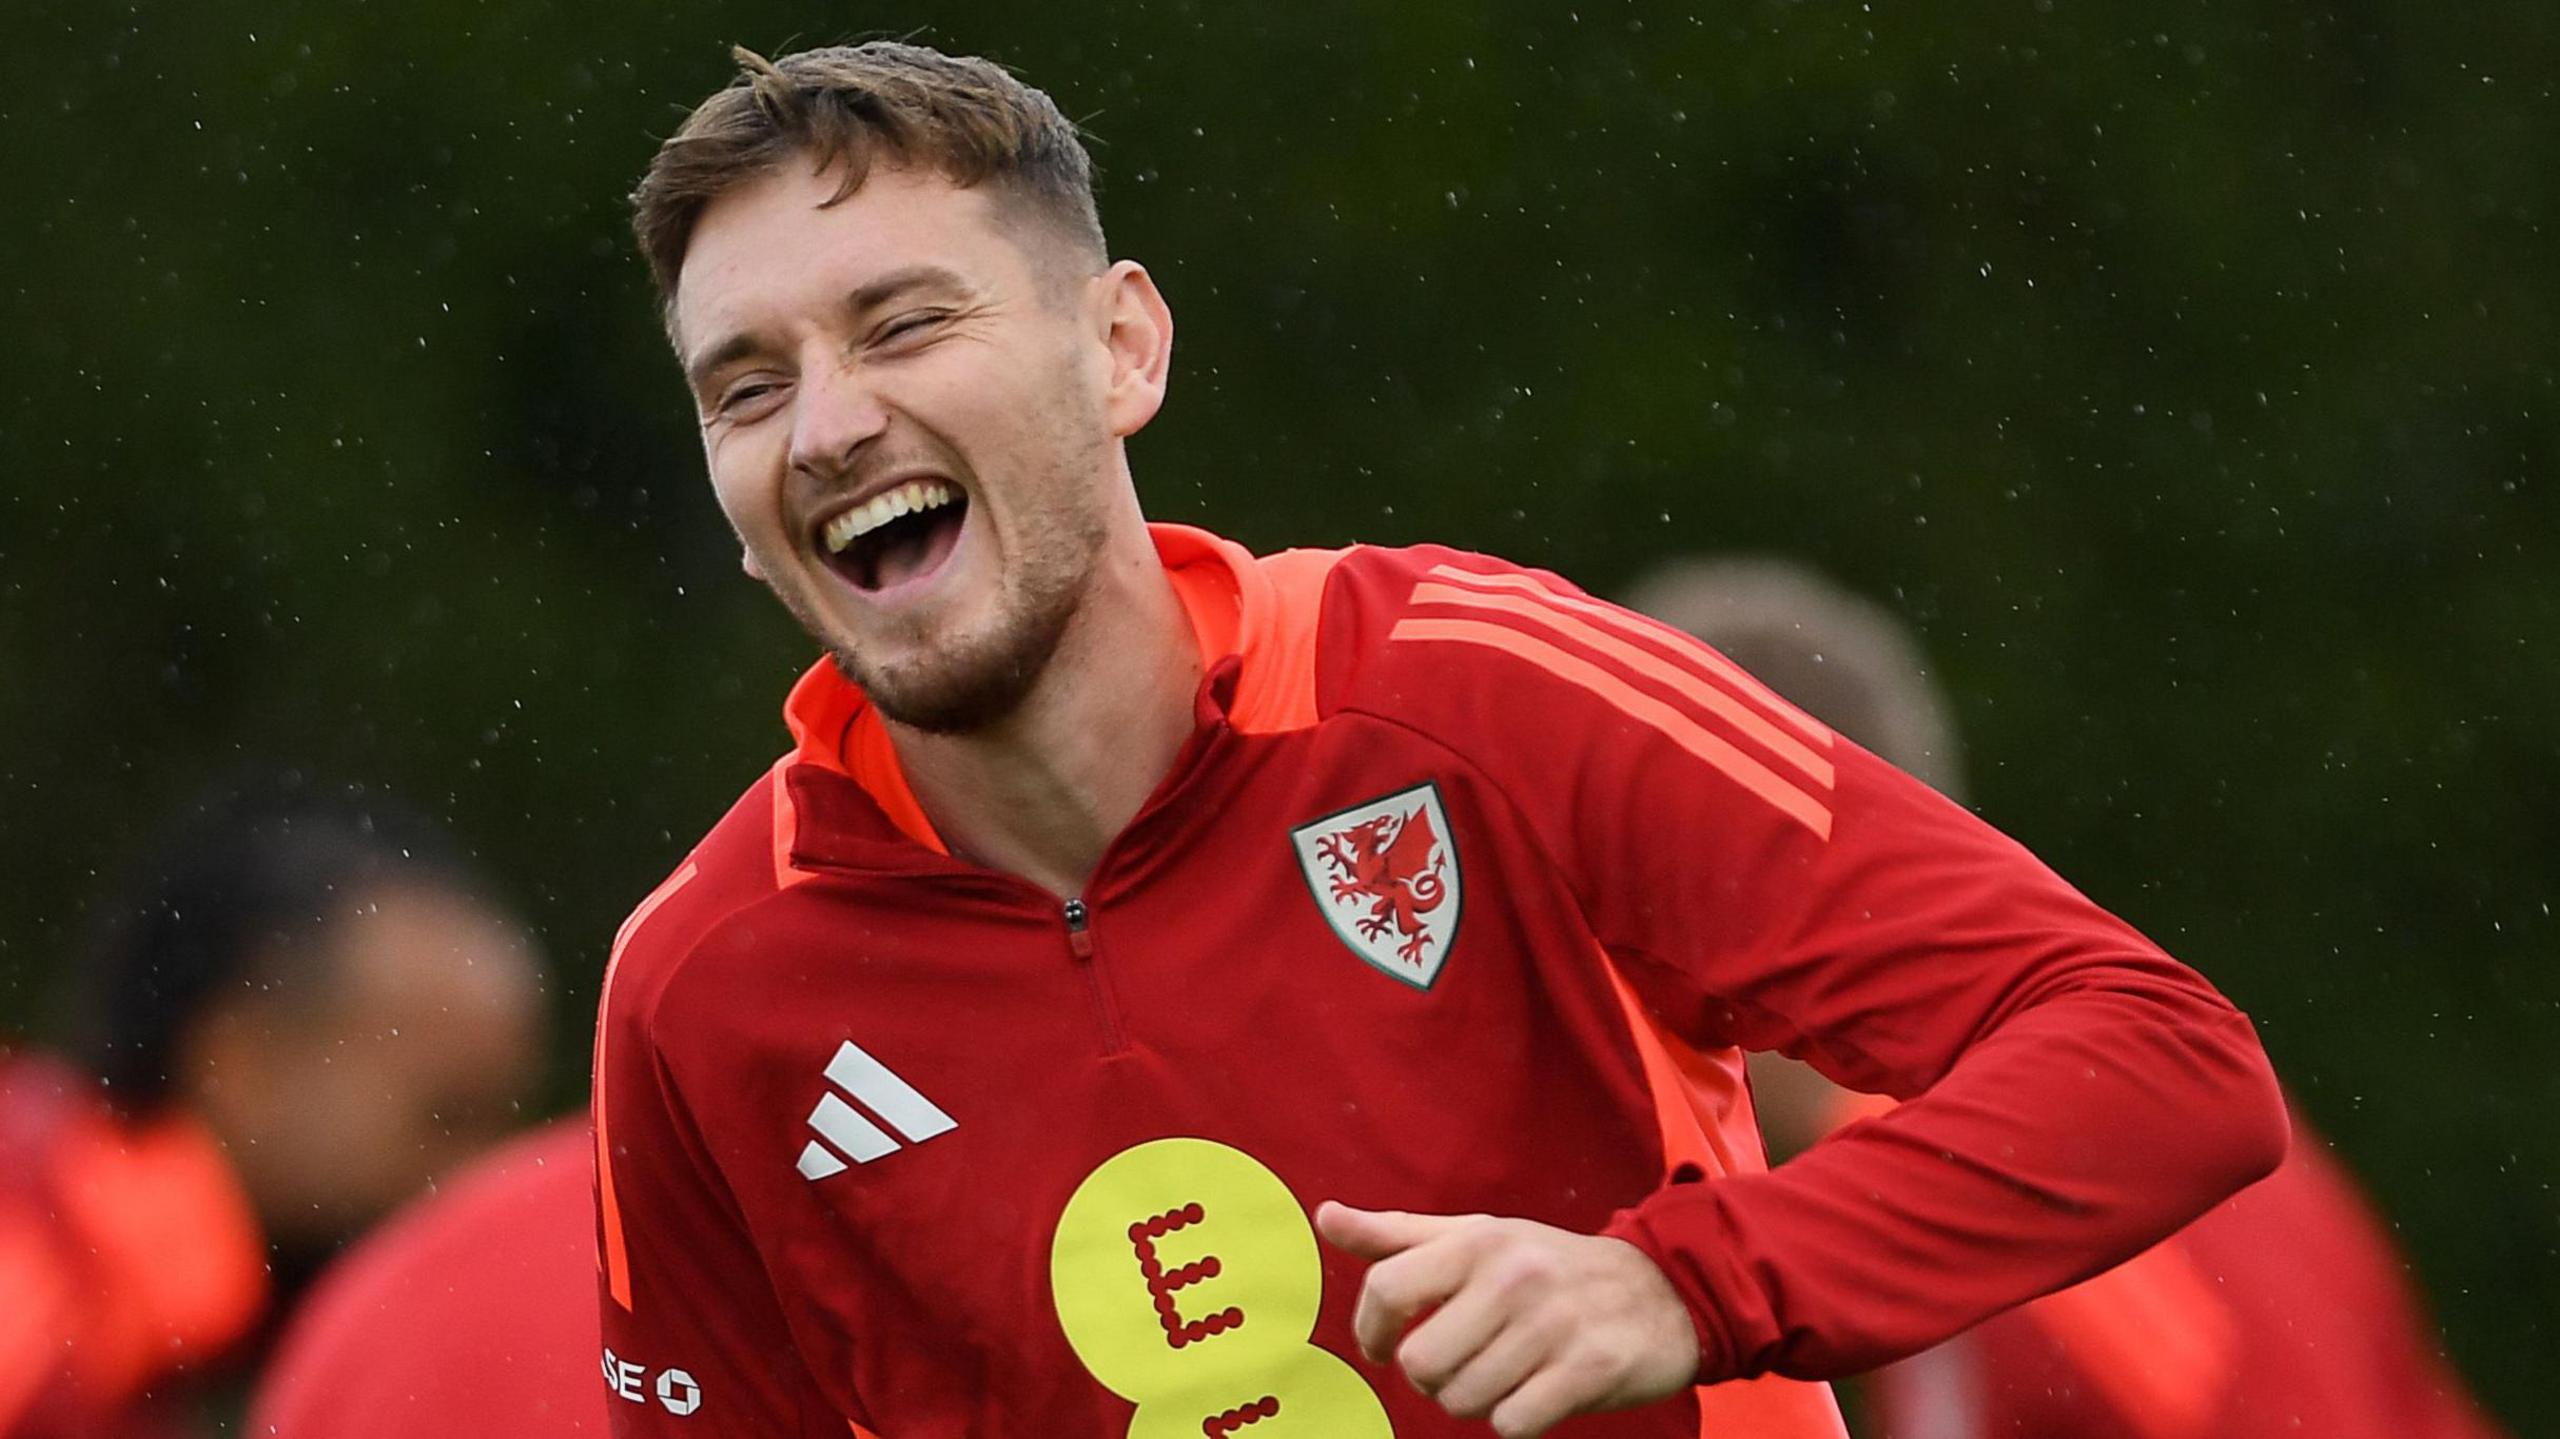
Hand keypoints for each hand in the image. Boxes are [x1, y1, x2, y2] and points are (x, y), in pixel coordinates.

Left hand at [1313, 1202, 1699, 1437]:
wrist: (1663, 1288)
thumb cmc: (1549, 1265)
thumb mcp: (1475, 1236)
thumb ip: (1396, 1235)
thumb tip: (1325, 1216)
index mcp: (1476, 1241)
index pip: (1387, 1290)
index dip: (1371, 1332)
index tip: (1383, 1348)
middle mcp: (1512, 1278)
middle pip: (1421, 1363)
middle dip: (1433, 1377)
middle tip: (1462, 1362)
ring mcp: (1552, 1326)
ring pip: (1463, 1400)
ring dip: (1475, 1400)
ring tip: (1503, 1373)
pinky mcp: (1588, 1371)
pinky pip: (1512, 1425)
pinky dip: (1515, 1420)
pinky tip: (1535, 1392)